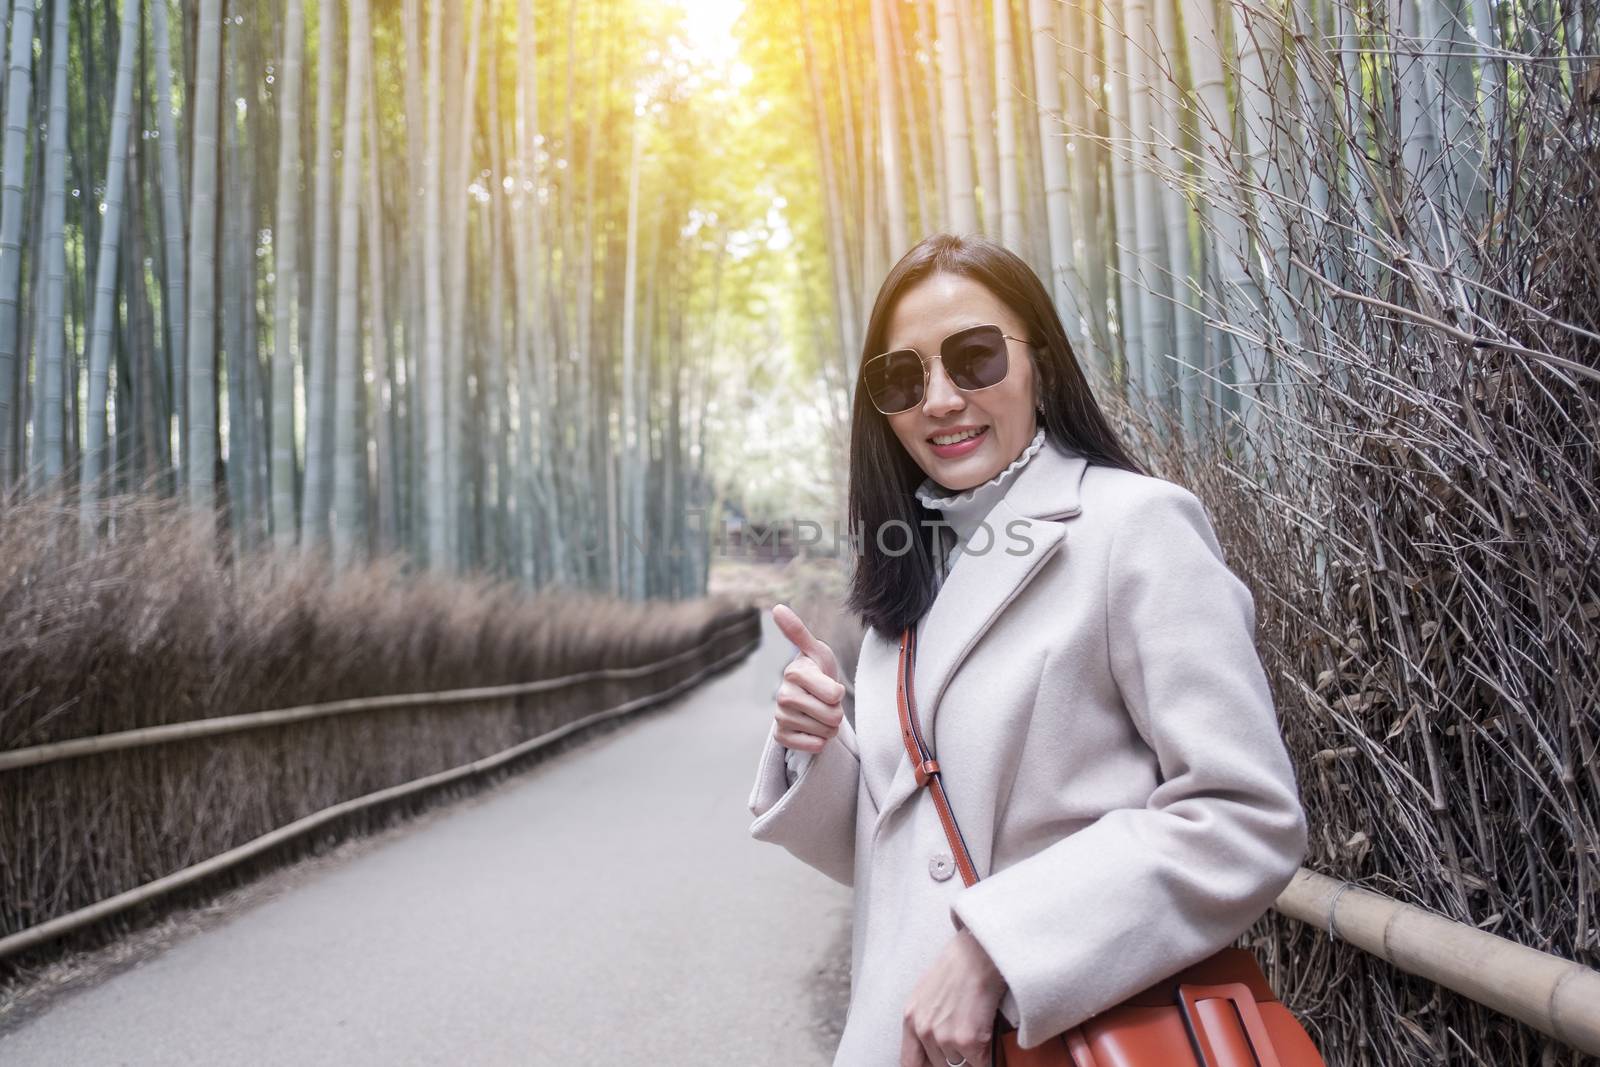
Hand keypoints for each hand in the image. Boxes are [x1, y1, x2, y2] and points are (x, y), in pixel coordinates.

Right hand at [770, 603, 845, 753]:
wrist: (808, 699)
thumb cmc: (817, 671)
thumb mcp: (817, 651)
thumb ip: (799, 632)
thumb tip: (777, 608)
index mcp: (794, 672)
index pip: (834, 695)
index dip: (839, 693)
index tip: (830, 686)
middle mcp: (783, 695)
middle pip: (832, 716)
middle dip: (836, 712)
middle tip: (826, 702)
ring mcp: (780, 717)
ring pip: (825, 732)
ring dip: (829, 726)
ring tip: (819, 714)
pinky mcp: (781, 737)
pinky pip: (813, 746)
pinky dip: (819, 741)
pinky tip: (811, 729)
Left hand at [900, 928, 1005, 1066]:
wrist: (980, 951)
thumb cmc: (961, 966)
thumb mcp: (930, 993)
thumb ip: (927, 1021)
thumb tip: (936, 1048)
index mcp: (911, 1018)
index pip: (909, 1063)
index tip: (939, 1066)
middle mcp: (923, 1030)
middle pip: (940, 1066)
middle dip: (956, 1058)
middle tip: (968, 1042)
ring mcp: (944, 1036)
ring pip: (962, 1066)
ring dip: (973, 1057)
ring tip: (981, 1035)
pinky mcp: (967, 1040)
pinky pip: (981, 1064)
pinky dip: (990, 1057)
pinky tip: (991, 1037)